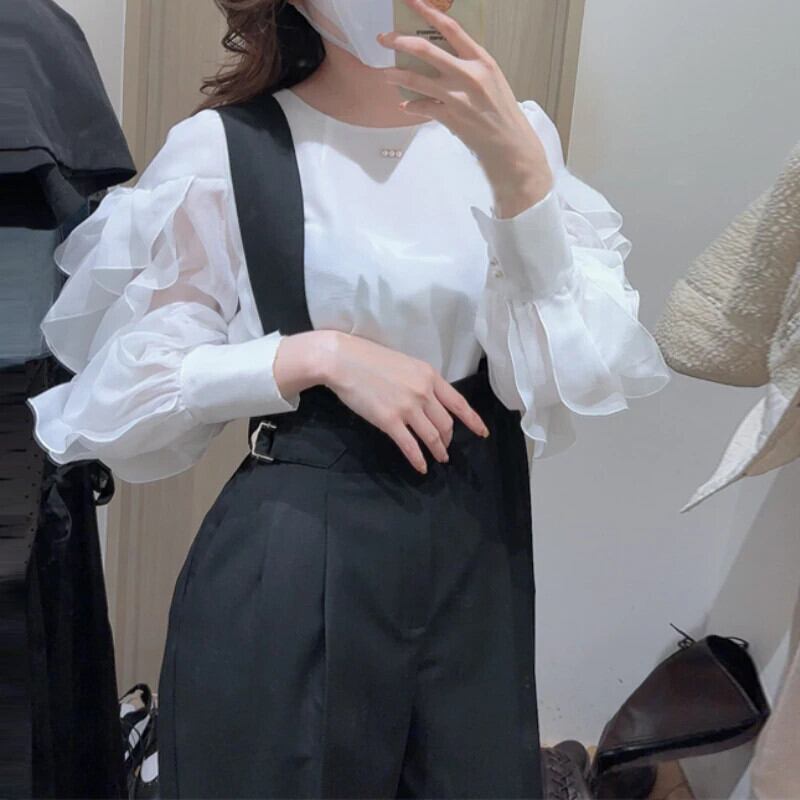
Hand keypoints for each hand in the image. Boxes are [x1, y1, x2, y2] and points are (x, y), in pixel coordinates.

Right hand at [276, 330, 489, 473]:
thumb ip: (420, 381)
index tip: (482, 432)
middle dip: (448, 438)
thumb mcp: (405, 364)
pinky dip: (418, 459)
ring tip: (439, 458)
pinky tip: (421, 467)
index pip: (459, 403)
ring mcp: (407, 408)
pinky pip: (410, 446)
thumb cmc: (369, 358)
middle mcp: (423, 392)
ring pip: (432, 436)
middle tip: (445, 447)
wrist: (343, 360)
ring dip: (438, 450)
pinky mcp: (389, 421)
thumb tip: (428, 399)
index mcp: (429, 376)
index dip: (473, 420)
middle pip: (446, 423)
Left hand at [377, 0, 553, 217]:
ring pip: (416, 79)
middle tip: (384, 38)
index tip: (409, 0)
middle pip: (425, 50)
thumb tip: (443, 56)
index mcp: (481, 60)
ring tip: (385, 74)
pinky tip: (405, 105)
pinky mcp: (450, 118)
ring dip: (396, 75)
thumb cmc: (502, 113)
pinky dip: (411, 106)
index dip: (426, 10)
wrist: (510, 145)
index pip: (450, 27)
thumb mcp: (491, 80)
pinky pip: (421, 107)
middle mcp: (468, 74)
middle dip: (399, 41)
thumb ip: (468, 66)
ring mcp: (457, 97)